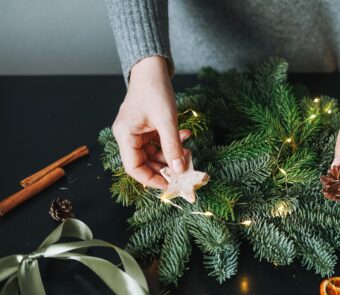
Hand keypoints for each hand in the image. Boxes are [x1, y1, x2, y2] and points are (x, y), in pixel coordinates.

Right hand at [112, 56, 188, 189]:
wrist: (152, 68)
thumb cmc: (155, 90)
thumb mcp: (166, 120)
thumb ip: (172, 146)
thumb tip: (179, 169)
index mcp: (125, 136)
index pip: (134, 168)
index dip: (151, 179)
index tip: (170, 184)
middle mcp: (128, 136)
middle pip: (145, 163)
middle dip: (165, 167)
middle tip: (185, 169)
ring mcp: (137, 132)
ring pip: (154, 154)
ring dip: (171, 155)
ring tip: (188, 151)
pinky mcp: (146, 128)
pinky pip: (158, 143)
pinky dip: (171, 143)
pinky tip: (185, 136)